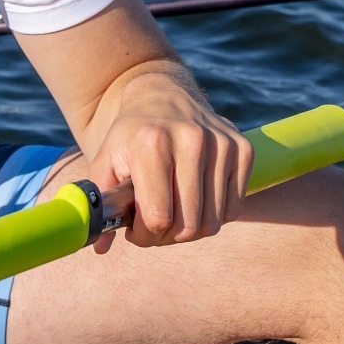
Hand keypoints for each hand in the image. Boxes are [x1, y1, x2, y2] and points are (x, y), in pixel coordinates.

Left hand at [86, 72, 251, 252]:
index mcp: (153, 143)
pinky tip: (195, 202)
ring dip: (191, 230)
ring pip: (213, 222)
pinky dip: (214, 217)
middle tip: (154, 226)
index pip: (158, 216)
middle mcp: (192, 140)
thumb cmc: (131, 136)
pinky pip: (234, 209)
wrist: (162, 95)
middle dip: (167, 237)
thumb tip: (100, 248)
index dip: (145, 235)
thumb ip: (100, 204)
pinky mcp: (243, 149)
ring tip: (173, 214)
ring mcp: (222, 143)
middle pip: (188, 224)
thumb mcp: (104, 162)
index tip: (135, 229)